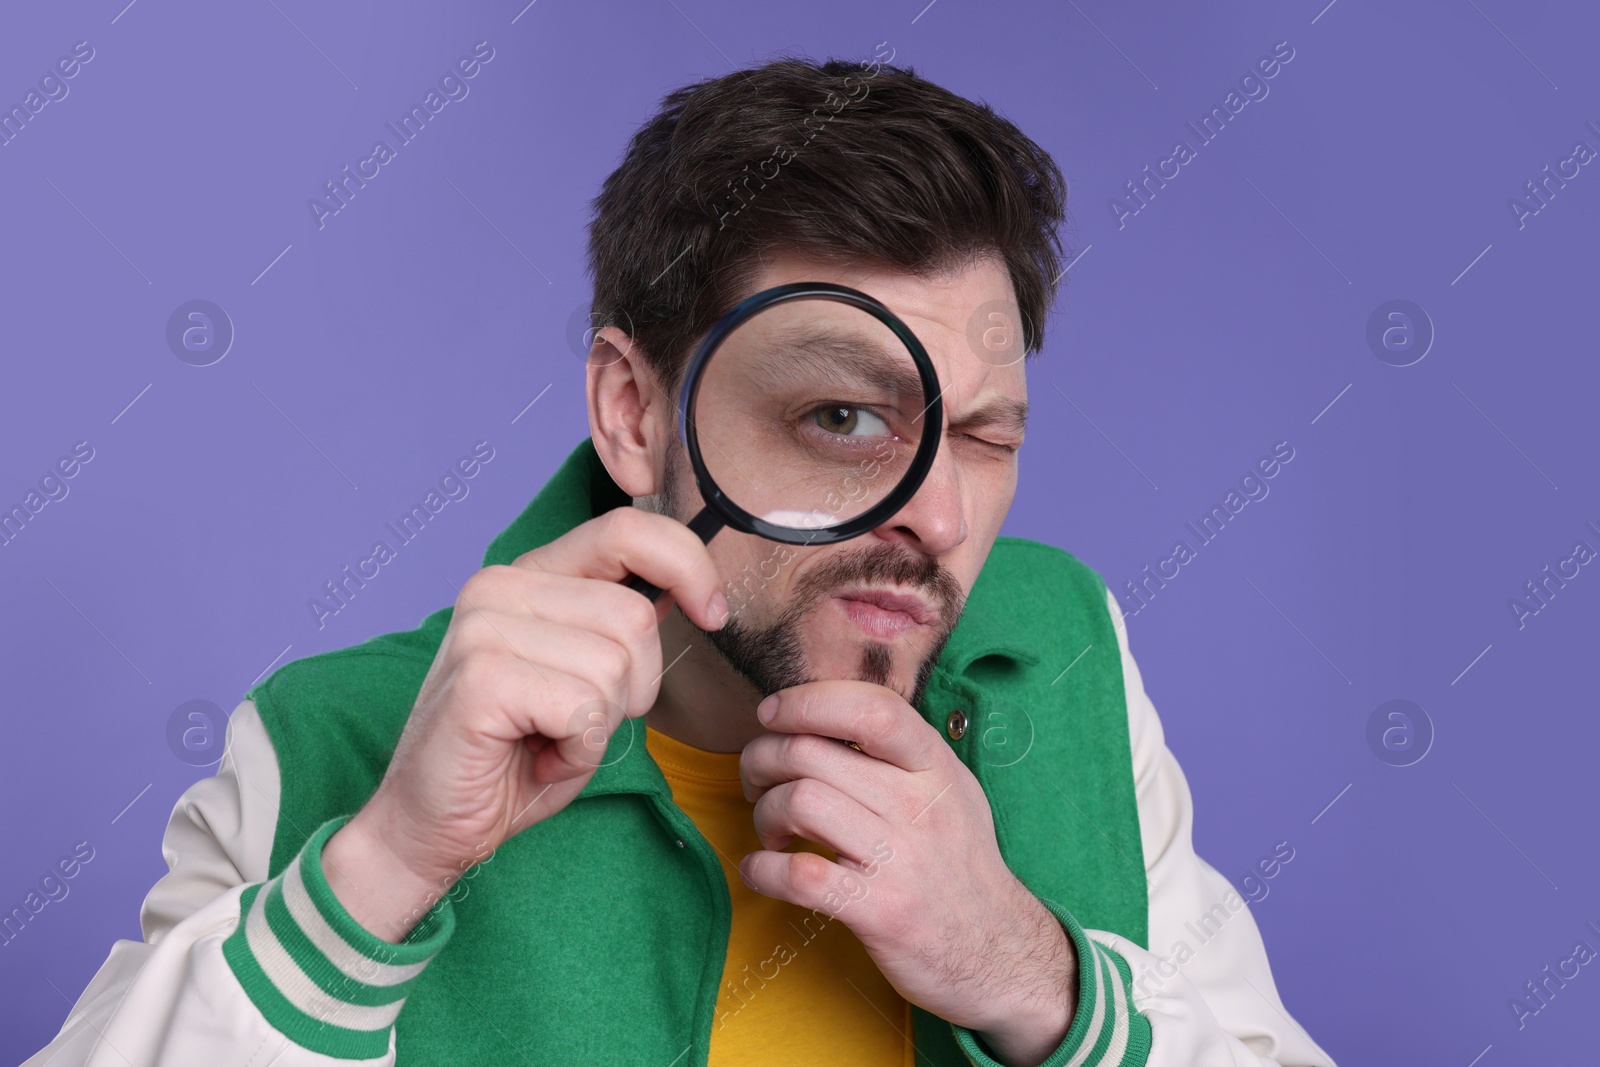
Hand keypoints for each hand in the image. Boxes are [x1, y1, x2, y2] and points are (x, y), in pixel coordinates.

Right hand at [321, 507, 727, 941]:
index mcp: (531, 575)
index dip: (688, 565)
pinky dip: (578, 750)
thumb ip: (622, 626)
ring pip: (616, 666)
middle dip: (634, 687)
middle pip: (635, 617)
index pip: (628, 530)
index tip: (713, 613)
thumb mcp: (588, 677)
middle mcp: (499, 586)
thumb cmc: (518, 756)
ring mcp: (483, 627)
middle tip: (579, 722)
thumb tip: (693, 590)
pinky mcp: (481, 678)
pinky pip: (585, 709)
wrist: (433, 827)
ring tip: (550, 740)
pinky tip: (537, 758)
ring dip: (602, 725)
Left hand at [737, 680, 1077, 1066]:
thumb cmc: (960, 866)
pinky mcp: (881, 911)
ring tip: (771, 832)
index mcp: (935, 766)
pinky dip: (762, 869)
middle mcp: (920, 805)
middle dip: (761, 760)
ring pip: (799, 802)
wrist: (1001, 954)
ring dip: (763, 814)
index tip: (772, 715)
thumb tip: (824, 713)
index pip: (870, 707)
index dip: (808, 701)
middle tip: (757, 782)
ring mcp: (901, 859)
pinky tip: (762, 871)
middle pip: (810, 752)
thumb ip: (901, 751)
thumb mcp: (952, 791)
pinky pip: (799, 875)